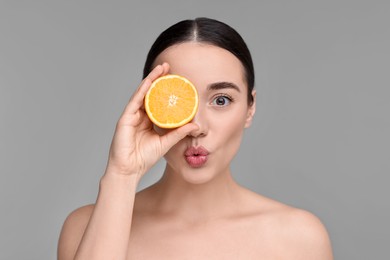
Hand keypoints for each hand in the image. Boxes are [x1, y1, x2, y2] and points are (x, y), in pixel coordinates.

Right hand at [104, 63, 198, 179]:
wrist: (130, 170)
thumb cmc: (145, 158)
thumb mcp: (166, 142)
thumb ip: (179, 133)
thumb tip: (195, 125)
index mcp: (149, 121)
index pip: (158, 101)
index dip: (166, 90)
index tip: (177, 80)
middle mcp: (140, 115)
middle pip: (150, 93)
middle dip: (159, 79)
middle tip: (169, 67)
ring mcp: (132, 116)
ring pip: (142, 93)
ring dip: (152, 79)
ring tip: (162, 68)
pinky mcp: (125, 118)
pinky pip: (135, 101)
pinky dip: (142, 90)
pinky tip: (150, 81)